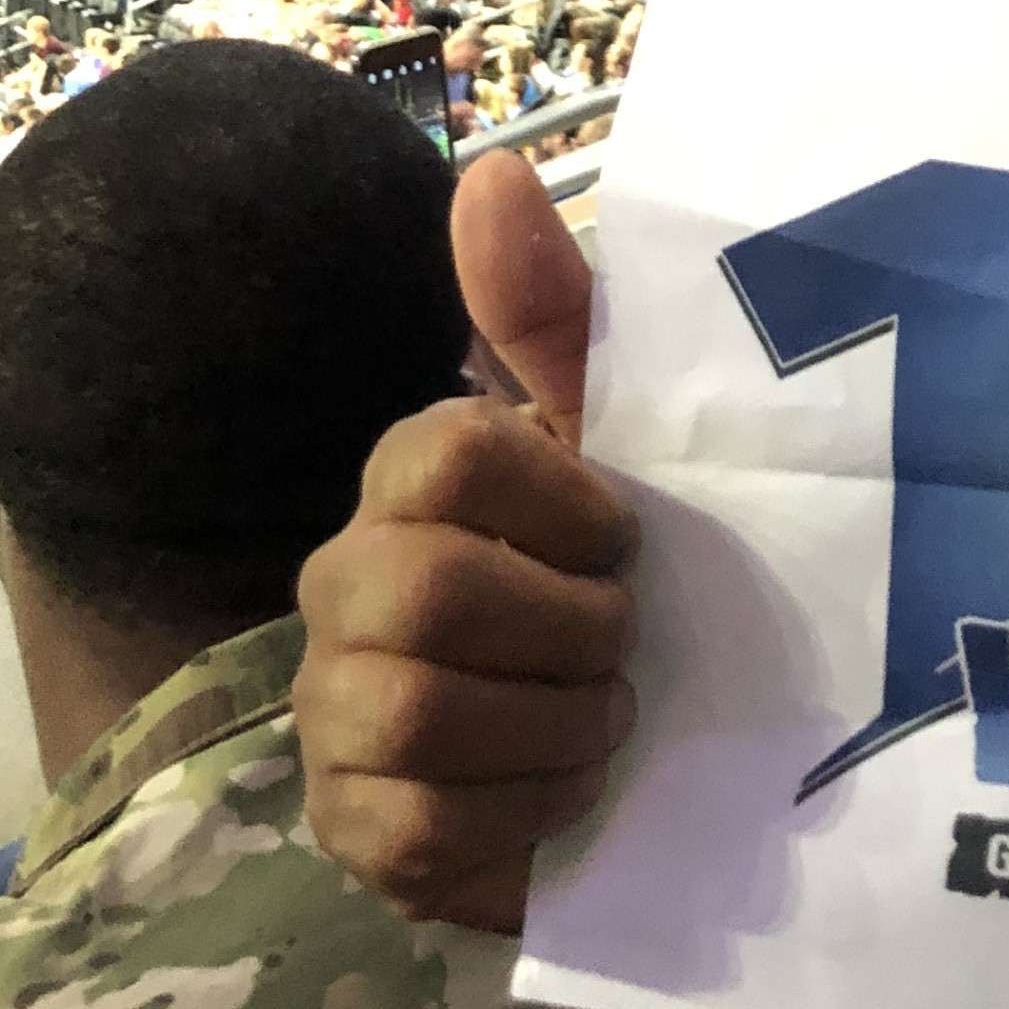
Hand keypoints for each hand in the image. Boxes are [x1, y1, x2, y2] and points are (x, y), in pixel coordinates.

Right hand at [294, 147, 638, 932]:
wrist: (673, 770)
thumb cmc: (641, 586)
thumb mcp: (629, 447)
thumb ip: (559, 316)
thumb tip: (490, 171)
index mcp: (409, 482)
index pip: (446, 453)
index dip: (565, 506)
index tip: (628, 538)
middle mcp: (344, 587)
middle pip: (420, 589)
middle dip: (563, 627)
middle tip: (623, 644)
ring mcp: (335, 718)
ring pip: (413, 711)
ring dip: (554, 724)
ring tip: (605, 720)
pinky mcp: (358, 838)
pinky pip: (420, 828)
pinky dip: (525, 814)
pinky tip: (566, 798)